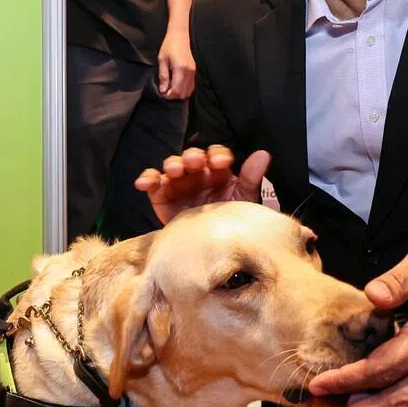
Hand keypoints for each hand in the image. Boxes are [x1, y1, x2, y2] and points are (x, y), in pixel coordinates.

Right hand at [134, 144, 271, 224]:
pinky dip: (147, 179)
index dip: (218, 155)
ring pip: (172, 166)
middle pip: (192, 157)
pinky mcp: (162, 196)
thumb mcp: (244, 200)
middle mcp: (198, 174)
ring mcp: (179, 184)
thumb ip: (251, 178)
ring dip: (172, 164)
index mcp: (219, 172)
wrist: (212, 252)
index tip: (221, 162)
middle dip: (193, 156)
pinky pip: (153, 183)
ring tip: (175, 171)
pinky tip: (143, 183)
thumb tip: (264, 154)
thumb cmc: (229, 222)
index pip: (217, 155)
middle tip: (195, 162)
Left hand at [157, 30, 195, 99]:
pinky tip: (177, 85)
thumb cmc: (169, 46)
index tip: (162, 93)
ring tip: (170, 88)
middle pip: (183, 93)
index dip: (169, 95)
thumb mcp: (162, 60)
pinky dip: (184, 89)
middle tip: (165, 91)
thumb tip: (163, 90)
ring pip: (188, 91)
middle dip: (173, 95)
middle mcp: (189, 72)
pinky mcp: (194, 71)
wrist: (180, 36)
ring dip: (179, 93)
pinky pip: (191, 86)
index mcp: (180, 69)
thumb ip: (163, 76)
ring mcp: (193, 72)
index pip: (176, 90)